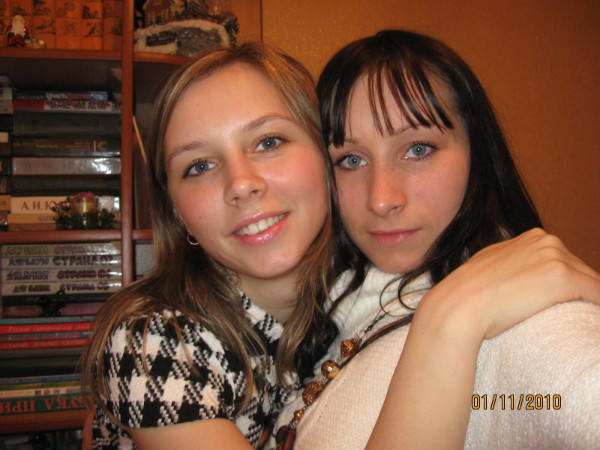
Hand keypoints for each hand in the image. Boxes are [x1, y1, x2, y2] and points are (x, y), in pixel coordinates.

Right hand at [420, 228, 599, 339]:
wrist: (460, 304)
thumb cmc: (468, 292)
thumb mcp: (491, 263)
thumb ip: (512, 262)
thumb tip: (520, 277)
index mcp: (532, 237)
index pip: (563, 260)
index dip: (564, 283)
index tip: (563, 301)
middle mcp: (546, 241)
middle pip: (580, 269)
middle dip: (578, 291)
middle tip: (574, 312)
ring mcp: (555, 258)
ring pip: (591, 282)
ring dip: (588, 300)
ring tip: (583, 317)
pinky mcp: (563, 278)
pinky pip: (597, 293)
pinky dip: (597, 306)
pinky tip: (591, 319)